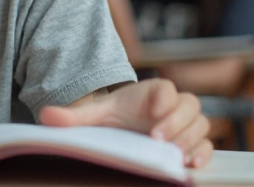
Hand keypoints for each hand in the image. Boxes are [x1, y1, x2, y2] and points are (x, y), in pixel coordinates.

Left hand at [39, 79, 212, 167]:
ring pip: (201, 125)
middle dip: (178, 122)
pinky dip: (203, 153)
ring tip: (173, 154)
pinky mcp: (190, 143)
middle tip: (158, 139)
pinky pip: (207, 145)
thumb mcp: (94, 115)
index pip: (167, 89)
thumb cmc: (114, 117)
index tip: (152, 116)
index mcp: (152, 92)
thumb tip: (46, 117)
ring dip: (190, 139)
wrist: (124, 129)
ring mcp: (184, 125)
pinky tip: (190, 165)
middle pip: (190, 106)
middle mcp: (172, 106)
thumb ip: (73, 116)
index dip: (164, 100)